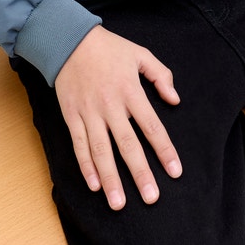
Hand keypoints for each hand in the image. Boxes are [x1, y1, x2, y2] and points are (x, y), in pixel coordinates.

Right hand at [54, 25, 182, 209]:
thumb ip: (160, 75)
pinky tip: (94, 184)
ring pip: (101, 151)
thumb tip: (175, 99)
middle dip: (140, 173)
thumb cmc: (108, 47)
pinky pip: (80, 144)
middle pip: (127, 144)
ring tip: (119, 204)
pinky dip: (86, 166)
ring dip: (111, 178)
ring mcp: (89, 112)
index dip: (164, 150)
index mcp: (130, 90)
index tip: (175, 171)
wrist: (69, 40)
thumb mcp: (140, 53)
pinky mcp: (71, 115)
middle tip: (151, 198)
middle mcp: (110, 105)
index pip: (152, 126)